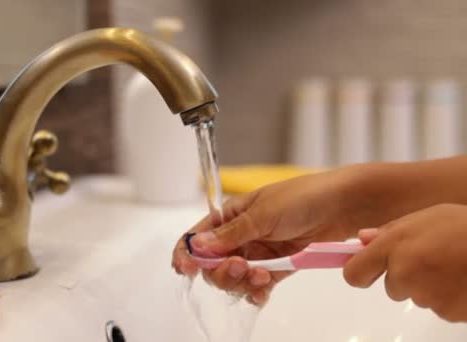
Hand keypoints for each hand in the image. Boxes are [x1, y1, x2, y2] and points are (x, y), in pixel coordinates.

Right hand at [172, 168, 370, 304]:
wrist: (343, 206)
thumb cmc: (302, 198)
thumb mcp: (263, 213)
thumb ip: (231, 234)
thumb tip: (198, 245)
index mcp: (230, 215)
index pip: (199, 236)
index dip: (188, 253)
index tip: (186, 268)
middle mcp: (240, 236)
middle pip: (214, 264)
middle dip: (222, 271)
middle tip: (241, 268)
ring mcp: (258, 253)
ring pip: (235, 278)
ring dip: (242, 282)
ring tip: (262, 276)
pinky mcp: (277, 267)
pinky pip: (257, 286)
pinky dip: (256, 293)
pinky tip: (262, 292)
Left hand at [344, 203, 466, 322]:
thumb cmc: (464, 226)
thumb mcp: (425, 216)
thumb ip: (391, 230)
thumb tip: (363, 238)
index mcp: (394, 245)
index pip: (354, 273)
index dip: (360, 273)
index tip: (367, 272)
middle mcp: (404, 271)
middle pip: (391, 287)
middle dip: (406, 276)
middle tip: (432, 258)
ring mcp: (425, 295)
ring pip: (416, 296)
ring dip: (429, 285)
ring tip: (453, 265)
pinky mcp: (446, 312)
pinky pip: (438, 307)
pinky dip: (448, 297)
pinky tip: (462, 279)